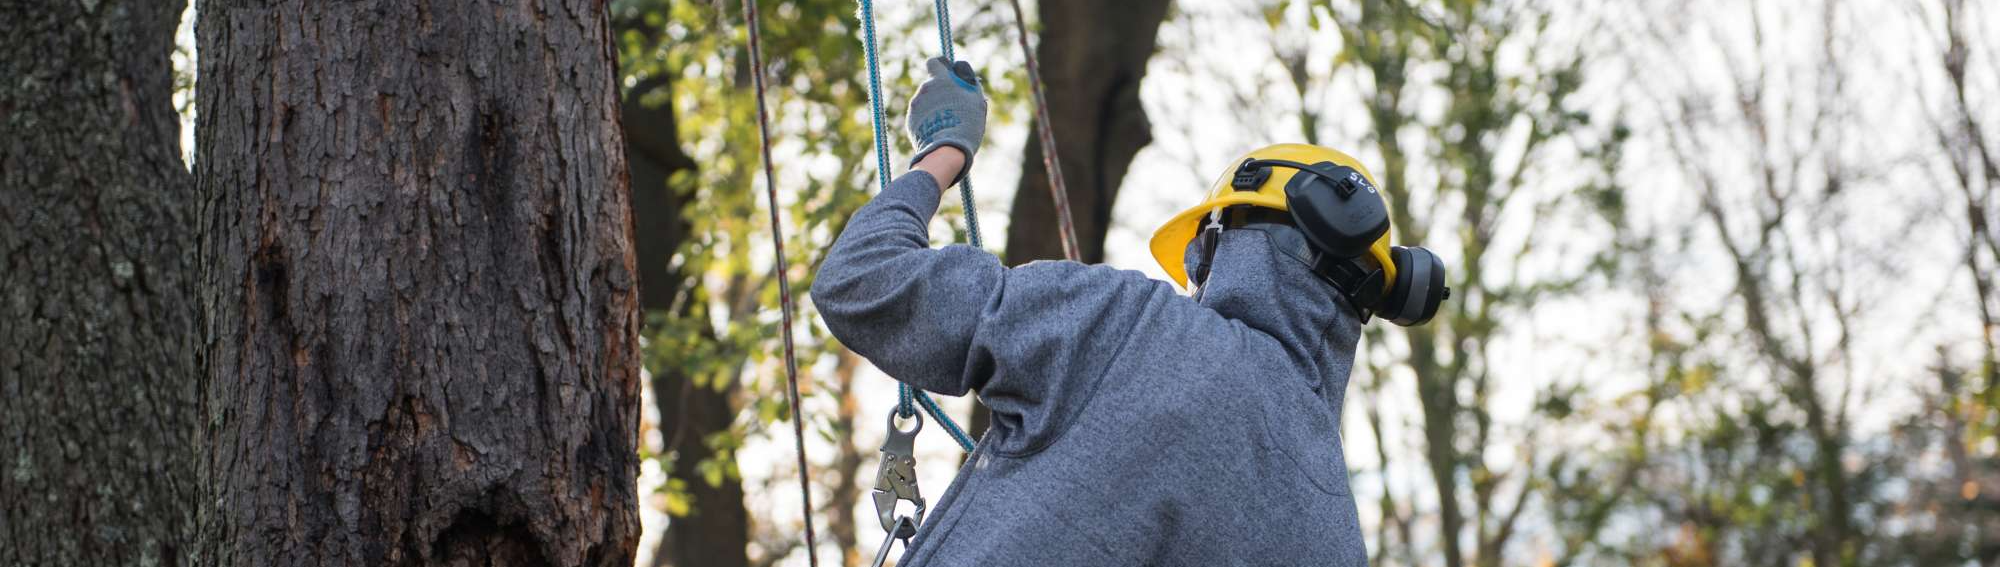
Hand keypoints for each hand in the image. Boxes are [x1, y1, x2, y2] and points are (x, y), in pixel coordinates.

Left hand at [904, 57, 985, 186]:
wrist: (947, 149)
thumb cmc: (966, 123)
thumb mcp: (975, 100)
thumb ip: (968, 83)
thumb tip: (962, 72)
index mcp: (940, 80)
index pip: (934, 62)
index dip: (941, 66)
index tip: (948, 74)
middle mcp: (924, 89)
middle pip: (932, 84)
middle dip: (941, 92)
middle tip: (954, 106)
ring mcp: (915, 105)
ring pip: (926, 101)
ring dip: (934, 107)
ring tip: (948, 122)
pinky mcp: (910, 120)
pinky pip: (920, 115)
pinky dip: (928, 120)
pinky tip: (939, 131)